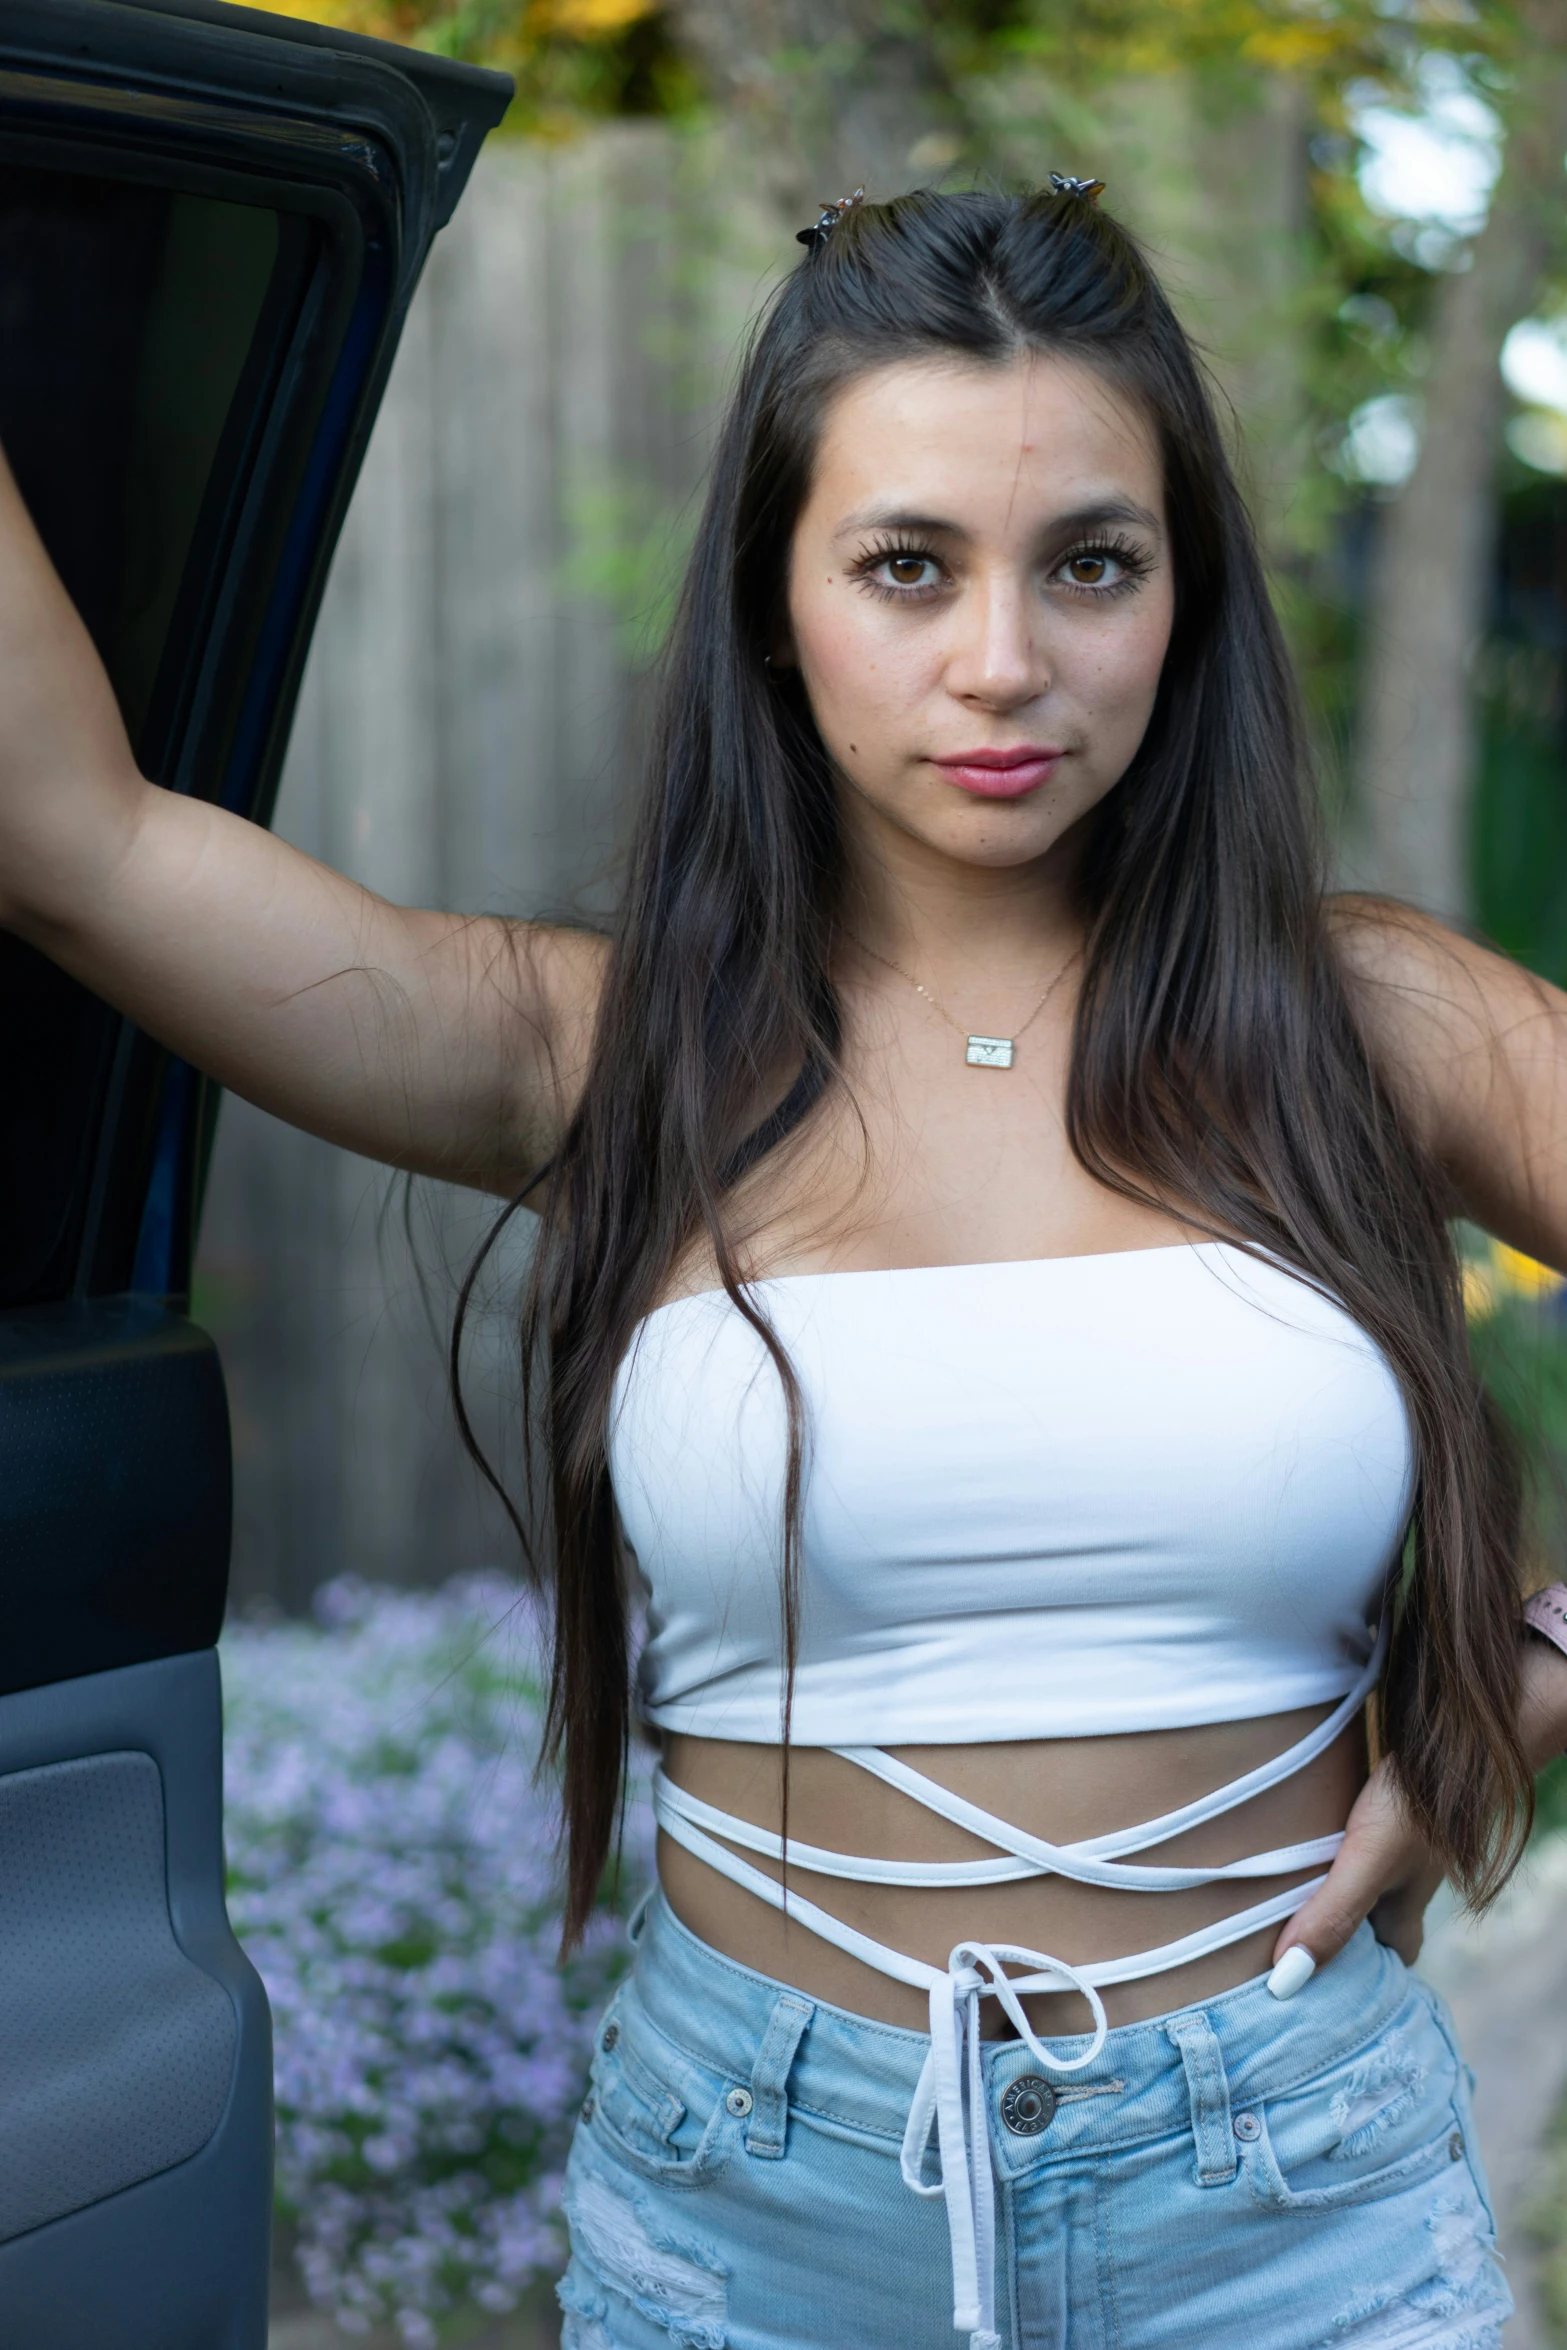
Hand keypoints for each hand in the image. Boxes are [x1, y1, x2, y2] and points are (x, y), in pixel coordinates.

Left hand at [1270, 1757, 1444, 1981]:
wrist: (1450, 1735)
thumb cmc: (1417, 1804)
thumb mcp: (1367, 1863)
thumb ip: (1332, 1915)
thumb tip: (1287, 1979)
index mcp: (1406, 1913)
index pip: (1391, 1961)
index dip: (1364, 1981)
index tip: (1317, 1991)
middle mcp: (1401, 1885)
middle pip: (1369, 1925)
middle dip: (1335, 1935)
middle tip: (1282, 1945)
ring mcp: (1393, 1849)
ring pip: (1356, 1883)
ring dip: (1323, 1889)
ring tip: (1272, 1897)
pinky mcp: (1377, 1814)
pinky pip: (1347, 1845)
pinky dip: (1324, 1851)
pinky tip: (1295, 1841)